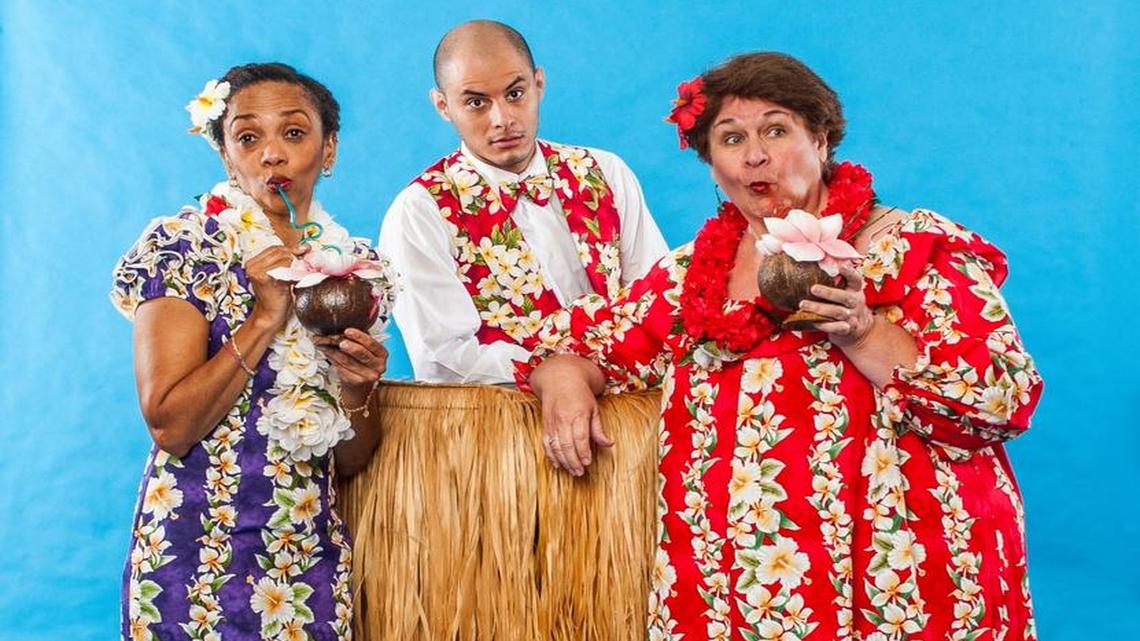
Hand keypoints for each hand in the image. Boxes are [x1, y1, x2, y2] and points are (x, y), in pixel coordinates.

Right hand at [246, 245, 308, 328]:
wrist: (269, 315)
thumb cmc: (276, 296)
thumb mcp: (281, 275)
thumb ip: (288, 260)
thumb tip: (306, 247)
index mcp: (253, 262)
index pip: (275, 248)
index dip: (292, 249)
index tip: (305, 251)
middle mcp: (252, 266)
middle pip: (280, 252)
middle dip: (295, 257)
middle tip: (305, 266)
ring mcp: (257, 272)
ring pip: (285, 259)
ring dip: (297, 266)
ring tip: (300, 275)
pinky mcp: (264, 279)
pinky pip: (286, 270)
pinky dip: (295, 274)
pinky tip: (297, 281)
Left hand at [314, 328, 387, 397]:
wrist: (360, 386)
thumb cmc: (363, 364)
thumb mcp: (367, 351)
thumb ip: (360, 340)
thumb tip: (343, 327)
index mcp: (382, 354)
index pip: (372, 344)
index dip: (360, 337)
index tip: (348, 331)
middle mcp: (378, 366)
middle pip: (362, 354)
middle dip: (348, 346)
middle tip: (338, 341)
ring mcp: (368, 376)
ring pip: (348, 361)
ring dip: (334, 351)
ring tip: (325, 344)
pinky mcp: (356, 382)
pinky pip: (341, 368)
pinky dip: (332, 359)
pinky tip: (328, 353)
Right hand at [531, 357, 612, 475]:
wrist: (559, 379)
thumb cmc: (580, 394)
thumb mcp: (594, 408)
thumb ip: (599, 428)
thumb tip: (609, 444)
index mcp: (578, 413)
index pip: (580, 437)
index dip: (583, 452)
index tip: (588, 462)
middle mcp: (563, 419)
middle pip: (566, 445)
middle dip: (573, 461)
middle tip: (580, 472)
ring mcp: (552, 422)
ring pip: (555, 446)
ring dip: (563, 461)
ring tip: (571, 471)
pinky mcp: (545, 425)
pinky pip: (546, 443)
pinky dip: (551, 455)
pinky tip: (558, 464)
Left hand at [798, 263, 874, 346]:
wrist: (859, 331)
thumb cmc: (846, 307)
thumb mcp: (846, 293)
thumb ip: (836, 283)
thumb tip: (817, 265)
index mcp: (855, 291)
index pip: (856, 280)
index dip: (850, 273)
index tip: (841, 267)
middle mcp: (856, 303)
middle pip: (844, 297)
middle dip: (828, 292)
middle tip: (813, 288)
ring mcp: (852, 317)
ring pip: (837, 312)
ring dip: (819, 308)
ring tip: (803, 305)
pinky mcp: (848, 330)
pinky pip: (837, 327)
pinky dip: (825, 325)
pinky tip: (813, 321)